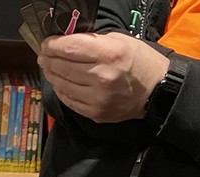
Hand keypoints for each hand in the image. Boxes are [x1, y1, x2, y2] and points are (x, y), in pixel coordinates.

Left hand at [38, 32, 169, 122]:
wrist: (155, 91)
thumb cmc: (138, 62)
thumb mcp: (119, 41)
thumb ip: (91, 41)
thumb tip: (66, 42)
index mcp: (109, 54)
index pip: (69, 48)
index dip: (52, 46)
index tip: (46, 44)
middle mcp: (101, 77)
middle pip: (61, 67)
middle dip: (48, 59)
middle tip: (44, 56)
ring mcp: (96, 98)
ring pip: (61, 84)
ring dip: (52, 75)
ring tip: (50, 68)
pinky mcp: (94, 113)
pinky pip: (68, 100)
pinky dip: (61, 89)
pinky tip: (61, 82)